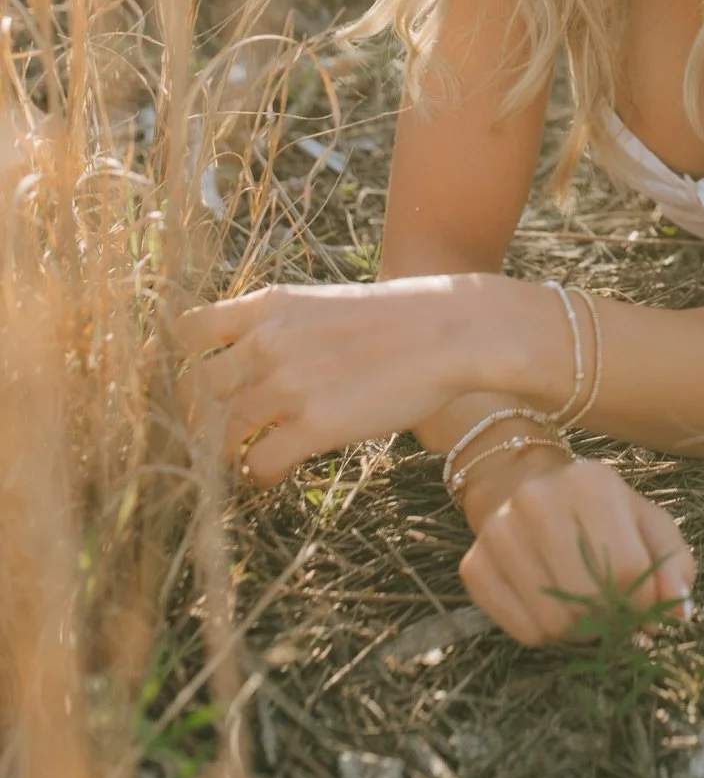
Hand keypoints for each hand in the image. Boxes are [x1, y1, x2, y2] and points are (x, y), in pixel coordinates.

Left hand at [170, 276, 502, 482]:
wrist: (450, 331)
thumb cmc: (397, 318)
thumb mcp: (325, 303)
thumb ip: (282, 326)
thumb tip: (251, 358)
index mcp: (269, 305)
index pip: (188, 330)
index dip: (178, 360)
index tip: (187, 380)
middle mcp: (267, 342)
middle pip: (197, 389)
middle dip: (198, 416)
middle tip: (212, 432)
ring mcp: (287, 386)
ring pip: (222, 431)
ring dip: (225, 451)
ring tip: (237, 460)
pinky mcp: (313, 426)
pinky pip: (259, 462)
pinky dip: (258, 473)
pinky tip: (271, 474)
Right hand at [462, 458, 694, 646]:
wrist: (520, 481)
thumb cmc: (598, 508)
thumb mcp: (645, 521)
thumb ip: (673, 564)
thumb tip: (679, 613)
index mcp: (589, 484)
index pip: (626, 570)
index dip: (642, 600)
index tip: (640, 600)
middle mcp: (536, 501)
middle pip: (587, 600)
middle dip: (609, 617)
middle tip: (611, 606)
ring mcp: (499, 533)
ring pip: (554, 622)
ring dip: (578, 629)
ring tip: (581, 602)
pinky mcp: (474, 565)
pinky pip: (522, 631)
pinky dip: (544, 631)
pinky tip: (549, 603)